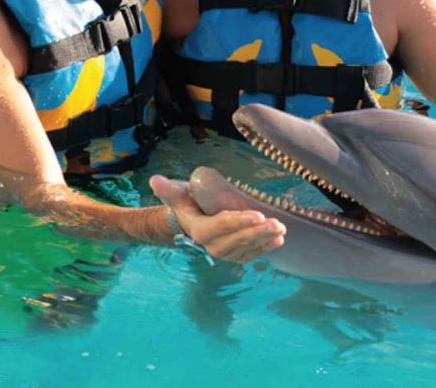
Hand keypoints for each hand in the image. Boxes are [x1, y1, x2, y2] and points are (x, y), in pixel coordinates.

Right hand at [149, 175, 285, 262]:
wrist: (190, 221)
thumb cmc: (187, 203)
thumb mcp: (177, 195)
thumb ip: (166, 189)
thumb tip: (154, 180)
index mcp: (199, 230)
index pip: (221, 227)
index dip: (239, 222)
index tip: (258, 214)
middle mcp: (211, 246)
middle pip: (237, 241)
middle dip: (258, 233)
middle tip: (276, 223)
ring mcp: (224, 252)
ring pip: (246, 249)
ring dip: (265, 240)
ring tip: (281, 230)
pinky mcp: (234, 254)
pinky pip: (250, 254)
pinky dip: (265, 249)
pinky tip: (278, 240)